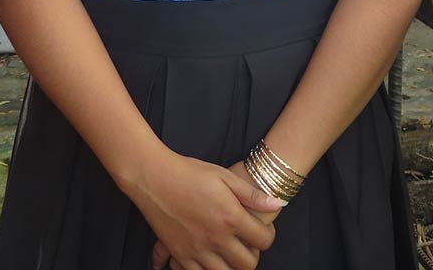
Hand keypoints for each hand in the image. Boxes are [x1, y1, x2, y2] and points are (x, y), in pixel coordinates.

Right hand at [129, 150, 280, 269]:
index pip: (263, 240)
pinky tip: (208, 260)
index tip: (262, 231)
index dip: (268, 236)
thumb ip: (251, 194)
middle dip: (253, 256)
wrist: (155, 177)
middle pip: (247, 265)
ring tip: (230, 254)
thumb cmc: (190, 172)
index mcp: (230, 217)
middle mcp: (216, 238)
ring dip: (231, 267)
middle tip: (247, 244)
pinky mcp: (180, 255)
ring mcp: (198, 250)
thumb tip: (277, 204)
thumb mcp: (224, 176)